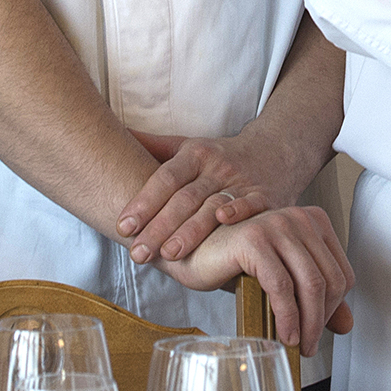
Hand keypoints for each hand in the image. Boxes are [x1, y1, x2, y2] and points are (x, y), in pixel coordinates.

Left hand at [118, 129, 298, 264]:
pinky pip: (251, 206)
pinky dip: (239, 213)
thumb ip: (153, 146)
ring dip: (192, 231)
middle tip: (138, 252)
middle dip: (160, 227)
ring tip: (169, 254)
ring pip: (213, 206)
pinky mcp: (265, 198)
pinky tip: (222, 224)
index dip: (144, 202)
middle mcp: (218, 167)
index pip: (166, 178)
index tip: (123, 227)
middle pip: (186, 198)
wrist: (274, 152)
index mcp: (196, 154)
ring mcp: (242, 182)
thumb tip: (116, 135)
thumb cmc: (219, 157)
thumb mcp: (188, 146)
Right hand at [161, 204, 355, 355]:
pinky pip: (282, 287)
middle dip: (322, 321)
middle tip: (308, 346)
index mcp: (312, 221)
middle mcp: (299, 218)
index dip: (335, 308)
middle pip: (331, 280)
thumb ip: (315, 296)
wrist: (189, 250)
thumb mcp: (281, 277)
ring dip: (308, 323)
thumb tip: (348, 325)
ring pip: (311, 284)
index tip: (318, 331)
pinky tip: (283, 335)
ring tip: (298, 345)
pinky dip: (287, 316)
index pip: (342, 272)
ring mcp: (277, 225)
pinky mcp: (254, 240)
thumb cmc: (235, 264)